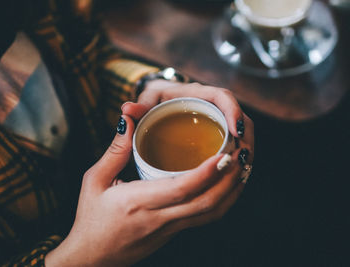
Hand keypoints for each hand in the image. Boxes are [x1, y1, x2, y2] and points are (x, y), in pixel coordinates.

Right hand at [45, 115, 251, 266]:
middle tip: (243, 152)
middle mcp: (160, 218)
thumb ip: (115, 150)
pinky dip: (223, 200)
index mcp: (139, 202)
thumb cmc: (91, 218)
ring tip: (243, 165)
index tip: (224, 153)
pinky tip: (228, 184)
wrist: (93, 258)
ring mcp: (170, 228)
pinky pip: (205, 217)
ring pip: (211, 213)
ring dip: (232, 190)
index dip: (206, 172)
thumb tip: (128, 121)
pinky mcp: (174, 232)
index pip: (181, 189)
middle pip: (207, 203)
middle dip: (230, 179)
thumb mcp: (95, 181)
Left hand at [123, 79, 253, 165]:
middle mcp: (209, 107)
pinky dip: (234, 158)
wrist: (153, 105)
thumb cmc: (150, 101)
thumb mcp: (145, 102)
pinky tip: (232, 175)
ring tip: (240, 170)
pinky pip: (231, 146)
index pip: (221, 97)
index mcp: (194, 94)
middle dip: (245, 137)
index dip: (232, 111)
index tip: (235, 130)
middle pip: (237, 118)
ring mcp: (214, 123)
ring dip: (242, 150)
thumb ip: (139, 107)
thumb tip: (127, 111)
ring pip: (238, 134)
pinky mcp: (214, 137)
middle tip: (243, 159)